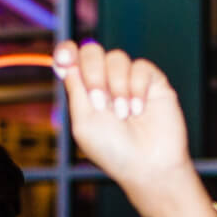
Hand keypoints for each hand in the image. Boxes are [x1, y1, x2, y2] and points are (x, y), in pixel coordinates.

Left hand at [55, 40, 194, 197]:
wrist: (148, 165)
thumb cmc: (114, 151)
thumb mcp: (83, 122)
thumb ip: (75, 88)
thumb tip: (67, 61)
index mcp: (85, 91)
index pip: (72, 58)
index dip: (65, 52)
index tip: (63, 59)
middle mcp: (105, 82)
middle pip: (92, 51)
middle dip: (93, 73)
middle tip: (100, 102)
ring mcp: (129, 80)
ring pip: (117, 57)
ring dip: (117, 86)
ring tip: (124, 115)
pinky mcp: (153, 81)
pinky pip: (141, 66)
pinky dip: (137, 88)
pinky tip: (139, 110)